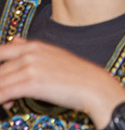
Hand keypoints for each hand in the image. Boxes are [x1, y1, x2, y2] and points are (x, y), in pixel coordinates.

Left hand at [0, 38, 124, 126]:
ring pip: (0, 82)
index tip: (1, 77)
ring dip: (0, 94)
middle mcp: (30, 54)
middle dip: (0, 84)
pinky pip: (4, 93)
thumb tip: (13, 40)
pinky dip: (1, 101)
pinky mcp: (31, 83)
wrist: (93, 85)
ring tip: (7, 102)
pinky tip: (6, 106)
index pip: (0, 52)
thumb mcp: (52, 54)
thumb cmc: (76, 73)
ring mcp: (30, 67)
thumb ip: (29, 48)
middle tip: (6, 94)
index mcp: (35, 46)